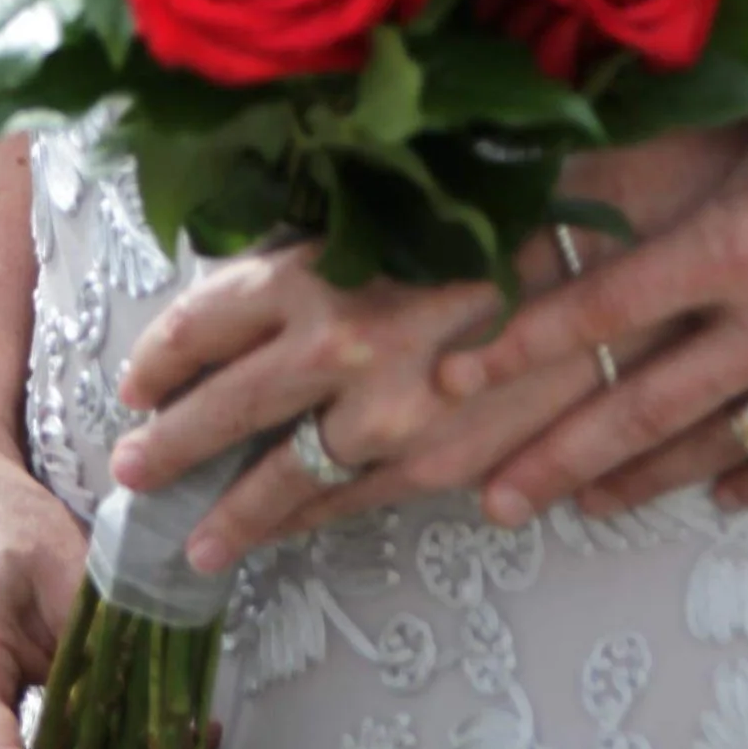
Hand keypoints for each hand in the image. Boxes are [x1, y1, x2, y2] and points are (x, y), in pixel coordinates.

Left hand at [110, 249, 557, 569]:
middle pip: (222, 407)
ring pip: (280, 480)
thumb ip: (335, 247)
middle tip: (131, 471)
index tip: (138, 379)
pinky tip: (289, 530)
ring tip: (194, 542)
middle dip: (169, 445)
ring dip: (230, 513)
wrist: (616, 265)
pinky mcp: (434, 464)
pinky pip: (352, 502)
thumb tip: (275, 278)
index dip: (162, 354)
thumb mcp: (403, 207)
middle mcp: (335, 345)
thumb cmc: (512, 213)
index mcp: (320, 266)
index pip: (206, 318)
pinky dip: (311, 519)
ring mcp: (383, 417)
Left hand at [440, 25, 747, 519]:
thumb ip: (710, 60)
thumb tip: (628, 32)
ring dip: (640, 482)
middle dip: (558, 453)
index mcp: (741, 244)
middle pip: (644, 406)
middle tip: (489, 499)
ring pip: (716, 445)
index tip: (461, 367)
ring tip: (578, 506)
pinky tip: (723, 493)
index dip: (527, 339)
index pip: (609, 306)